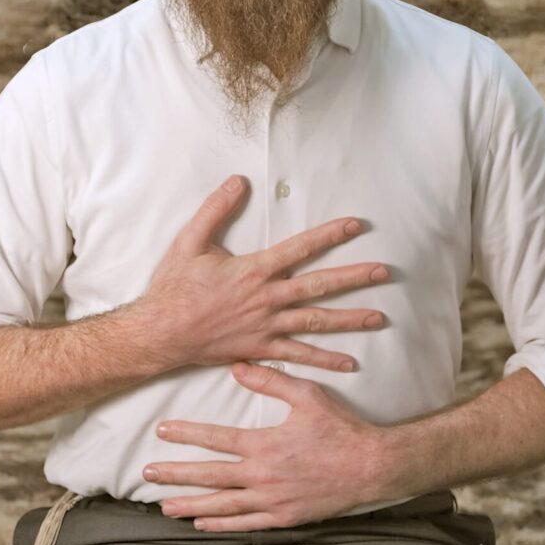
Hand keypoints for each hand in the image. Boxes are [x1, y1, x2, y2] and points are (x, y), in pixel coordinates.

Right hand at [142, 175, 389, 373]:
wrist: (160, 332)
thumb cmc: (174, 286)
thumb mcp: (190, 241)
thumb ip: (215, 209)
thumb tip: (237, 181)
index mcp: (254, 270)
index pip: (301, 248)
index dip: (330, 235)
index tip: (356, 225)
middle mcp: (267, 299)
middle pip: (319, 286)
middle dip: (354, 278)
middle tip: (384, 272)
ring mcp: (266, 327)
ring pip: (316, 322)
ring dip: (350, 320)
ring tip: (378, 318)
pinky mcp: (260, 350)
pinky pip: (298, 356)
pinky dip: (324, 360)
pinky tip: (348, 363)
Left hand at [143, 361, 389, 529]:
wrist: (371, 466)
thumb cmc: (340, 428)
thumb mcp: (308, 395)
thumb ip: (271, 380)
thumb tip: (237, 365)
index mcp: (265, 444)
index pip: (216, 439)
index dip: (186, 434)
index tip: (161, 432)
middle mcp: (262, 476)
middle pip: (210, 476)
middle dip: (176, 475)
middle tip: (147, 475)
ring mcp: (272, 501)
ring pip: (222, 505)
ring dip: (191, 505)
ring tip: (164, 507)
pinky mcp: (284, 517)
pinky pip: (245, 524)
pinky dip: (221, 523)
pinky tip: (202, 522)